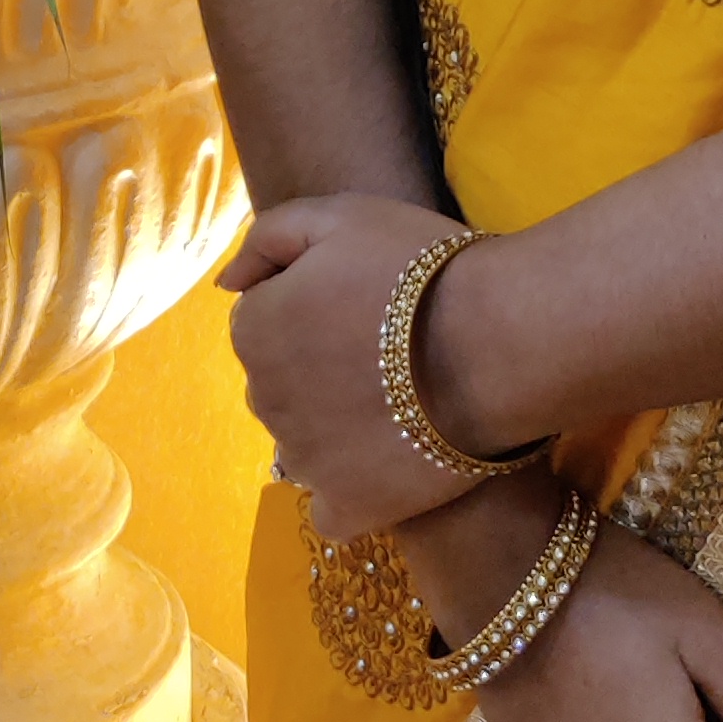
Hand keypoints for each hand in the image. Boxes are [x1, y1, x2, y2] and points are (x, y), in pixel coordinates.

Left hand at [222, 190, 491, 539]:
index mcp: (255, 329)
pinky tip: (390, 459)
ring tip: (399, 400)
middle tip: (385, 347)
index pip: (264, 319)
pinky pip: (331, 506)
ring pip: (304, 442)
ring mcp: (304, 461)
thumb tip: (227, 282)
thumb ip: (268, 238)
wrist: (495, 341)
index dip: (313, 305)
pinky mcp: (348, 506)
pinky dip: (353, 489)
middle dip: (316, 367)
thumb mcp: (339, 215)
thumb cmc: (419, 267)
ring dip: (334, 425)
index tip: (363, 301)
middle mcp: (264, 400)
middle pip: (281, 382)